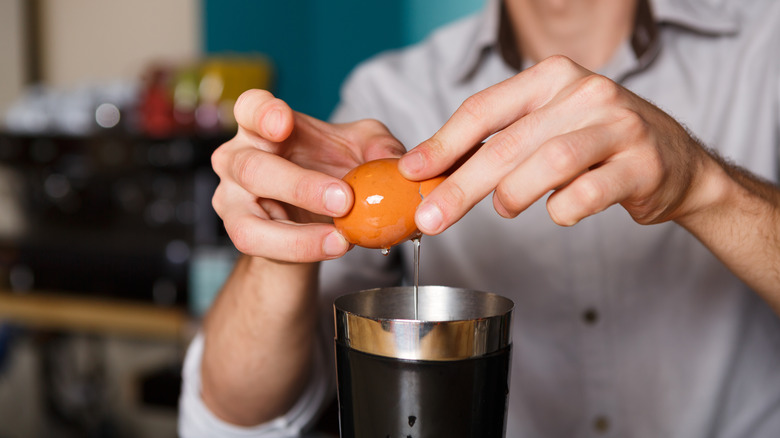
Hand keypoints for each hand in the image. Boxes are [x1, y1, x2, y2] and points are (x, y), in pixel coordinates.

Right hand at [212, 89, 405, 261]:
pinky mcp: (241, 231)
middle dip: (301, 186)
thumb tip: (399, 162)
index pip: (250, 107)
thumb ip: (380, 147)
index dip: (262, 113)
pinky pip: (261, 245)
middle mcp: (237, 158)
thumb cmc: (329, 171)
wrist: (313, 219)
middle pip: (253, 168)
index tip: (284, 123)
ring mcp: (232, 198)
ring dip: (298, 233)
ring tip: (341, 236)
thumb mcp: (361, 149)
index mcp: (262, 126)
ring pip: (250, 219)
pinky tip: (334, 245)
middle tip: (344, 198)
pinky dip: (301, 249)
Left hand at [399, 55, 712, 233]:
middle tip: (431, 218)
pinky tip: (560, 211)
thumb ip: (497, 142)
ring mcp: (619, 126)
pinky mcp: (643, 164)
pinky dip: (563, 209)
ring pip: (549, 163)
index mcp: (552, 77)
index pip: (484, 109)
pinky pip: (589, 193)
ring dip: (514, 194)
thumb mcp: (546, 127)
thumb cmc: (596, 145)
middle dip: (462, 185)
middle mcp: (586, 93)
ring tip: (504, 208)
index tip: (411, 173)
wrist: (676, 162)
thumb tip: (432, 172)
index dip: (442, 144)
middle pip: (508, 142)